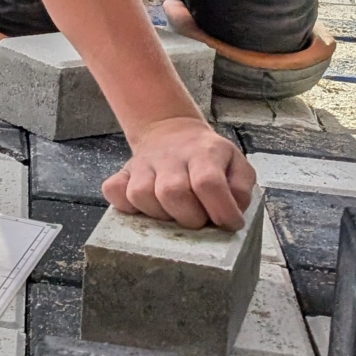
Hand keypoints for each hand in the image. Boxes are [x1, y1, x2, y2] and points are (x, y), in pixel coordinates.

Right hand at [103, 116, 258, 229]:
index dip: (221, 210)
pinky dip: (125, 205)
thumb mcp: (236, 163)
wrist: (172, 132)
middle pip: (172, 192)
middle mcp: (170, 157)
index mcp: (203, 153)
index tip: (229, 223)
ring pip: (141, 195)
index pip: (209, 183)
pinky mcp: (122, 172)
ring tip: (173, 214)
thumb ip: (241, 188)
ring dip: (159, 214)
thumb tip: (234, 211)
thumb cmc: (207, 156)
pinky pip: (113, 191)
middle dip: (189, 217)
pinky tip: (144, 207)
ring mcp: (142, 164)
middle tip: (198, 220)